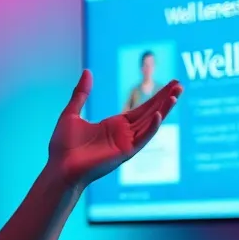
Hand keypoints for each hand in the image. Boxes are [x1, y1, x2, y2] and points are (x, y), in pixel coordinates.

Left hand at [48, 70, 180, 188]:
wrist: (58, 168)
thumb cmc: (63, 146)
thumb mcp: (72, 113)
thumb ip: (82, 93)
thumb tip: (87, 71)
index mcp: (114, 125)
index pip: (141, 108)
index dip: (156, 96)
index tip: (170, 84)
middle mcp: (124, 134)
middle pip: (150, 113)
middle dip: (165, 99)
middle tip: (179, 84)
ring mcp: (126, 144)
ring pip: (150, 124)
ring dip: (163, 110)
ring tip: (175, 95)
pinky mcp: (124, 153)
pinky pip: (142, 139)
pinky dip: (151, 128)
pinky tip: (159, 115)